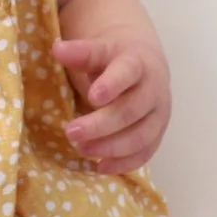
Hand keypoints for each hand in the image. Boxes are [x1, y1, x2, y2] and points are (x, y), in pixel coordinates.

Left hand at [51, 34, 169, 173]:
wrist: (146, 64)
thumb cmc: (115, 58)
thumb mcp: (100, 49)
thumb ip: (81, 52)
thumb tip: (58, 49)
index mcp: (137, 63)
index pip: (127, 73)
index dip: (112, 85)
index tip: (92, 96)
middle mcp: (153, 89)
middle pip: (131, 111)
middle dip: (101, 125)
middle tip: (71, 132)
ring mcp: (159, 114)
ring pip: (141, 136)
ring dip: (111, 147)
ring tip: (81, 149)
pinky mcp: (158, 133)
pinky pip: (146, 152)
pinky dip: (125, 163)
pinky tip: (101, 167)